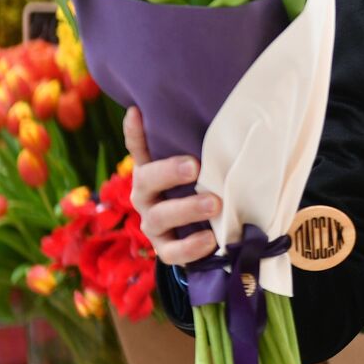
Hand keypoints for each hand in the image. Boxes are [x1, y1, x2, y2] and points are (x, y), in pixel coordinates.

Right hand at [124, 105, 219, 265]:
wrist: (208, 234)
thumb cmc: (206, 187)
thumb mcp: (204, 167)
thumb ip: (204, 147)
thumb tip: (229, 114)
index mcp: (153, 170)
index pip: (139, 147)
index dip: (135, 131)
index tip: (137, 112)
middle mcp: (147, 195)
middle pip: (146, 180)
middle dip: (169, 172)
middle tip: (194, 167)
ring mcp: (153, 223)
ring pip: (160, 216)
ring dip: (187, 209)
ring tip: (214, 204)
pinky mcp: (165, 249)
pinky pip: (172, 252)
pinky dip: (190, 247)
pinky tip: (211, 239)